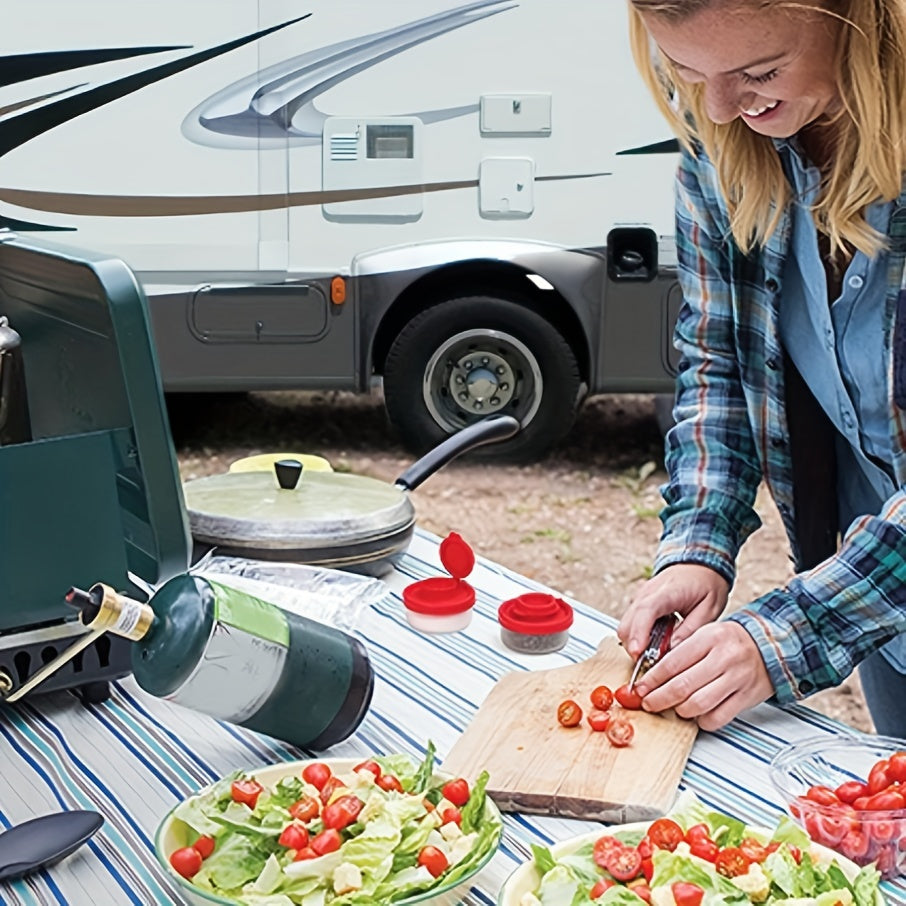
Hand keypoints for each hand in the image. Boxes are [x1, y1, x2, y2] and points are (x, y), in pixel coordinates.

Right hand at [617, 563, 729, 659]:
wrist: (700, 565)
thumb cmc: (706, 585)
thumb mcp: (709, 610)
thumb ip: (690, 630)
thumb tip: (672, 650)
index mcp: (668, 592)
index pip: (646, 611)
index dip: (639, 633)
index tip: (638, 653)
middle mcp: (647, 593)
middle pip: (628, 622)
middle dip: (635, 646)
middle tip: (655, 660)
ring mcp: (640, 596)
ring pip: (625, 625)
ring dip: (636, 642)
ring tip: (658, 650)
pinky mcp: (639, 602)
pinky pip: (630, 623)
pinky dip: (638, 636)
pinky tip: (655, 641)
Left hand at [634, 622, 774, 730]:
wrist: (771, 645)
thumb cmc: (733, 640)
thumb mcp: (706, 634)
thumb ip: (683, 651)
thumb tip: (654, 674)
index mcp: (709, 638)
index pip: (672, 662)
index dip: (652, 679)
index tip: (640, 687)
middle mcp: (723, 658)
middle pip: (682, 686)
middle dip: (659, 698)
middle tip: (648, 702)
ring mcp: (736, 679)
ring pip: (698, 704)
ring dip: (679, 710)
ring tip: (672, 708)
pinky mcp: (746, 697)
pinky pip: (718, 717)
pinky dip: (702, 721)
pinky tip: (696, 715)